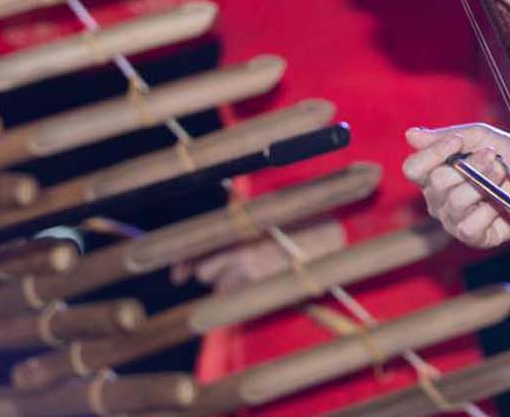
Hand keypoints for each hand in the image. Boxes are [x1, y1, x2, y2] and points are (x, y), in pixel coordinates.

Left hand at [170, 217, 346, 292]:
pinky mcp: (261, 290)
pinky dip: (244, 294)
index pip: (198, 249)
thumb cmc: (300, 222)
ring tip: (255, 272)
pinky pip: (239, 299)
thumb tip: (216, 219)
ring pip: (221, 288)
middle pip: (206, 273)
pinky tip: (261, 282)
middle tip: (233, 266)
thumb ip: (240, 212)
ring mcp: (251, 274)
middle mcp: (239, 252)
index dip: (184, 263)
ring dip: (230, 284)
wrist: (331, 241)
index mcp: (238, 229)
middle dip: (214, 272)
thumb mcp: (269, 210)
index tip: (178, 276)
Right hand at [402, 123, 509, 248]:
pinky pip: (470, 225)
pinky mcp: (473, 237)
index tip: (458, 141)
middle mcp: (439, 199)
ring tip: (501, 172)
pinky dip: (490, 209)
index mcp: (434, 174)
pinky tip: (501, 202)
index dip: (432, 153)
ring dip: (483, 182)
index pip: (413, 168)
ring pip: (455, 202)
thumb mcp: (481, 137)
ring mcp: (454, 220)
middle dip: (470, 165)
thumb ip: (446, 136)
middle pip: (436, 182)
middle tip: (494, 157)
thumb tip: (410, 135)